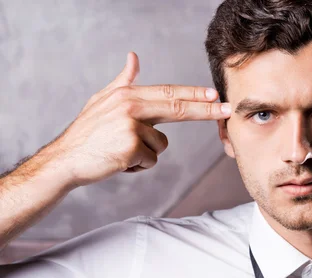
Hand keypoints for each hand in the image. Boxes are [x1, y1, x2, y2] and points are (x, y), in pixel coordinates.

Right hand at [49, 51, 230, 186]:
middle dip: (205, 109)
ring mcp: (129, 126)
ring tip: (122, 151)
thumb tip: (134, 57)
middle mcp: (129, 106)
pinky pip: (150, 160)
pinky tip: (119, 161)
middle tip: (227, 109)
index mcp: (126, 94)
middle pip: (176, 108)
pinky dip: (138, 166)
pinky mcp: (129, 147)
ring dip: (146, 153)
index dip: (194, 94)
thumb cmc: (87, 133)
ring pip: (161, 144)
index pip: (168, 93)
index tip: (215, 94)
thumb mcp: (103, 101)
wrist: (65, 160)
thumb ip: (123, 81)